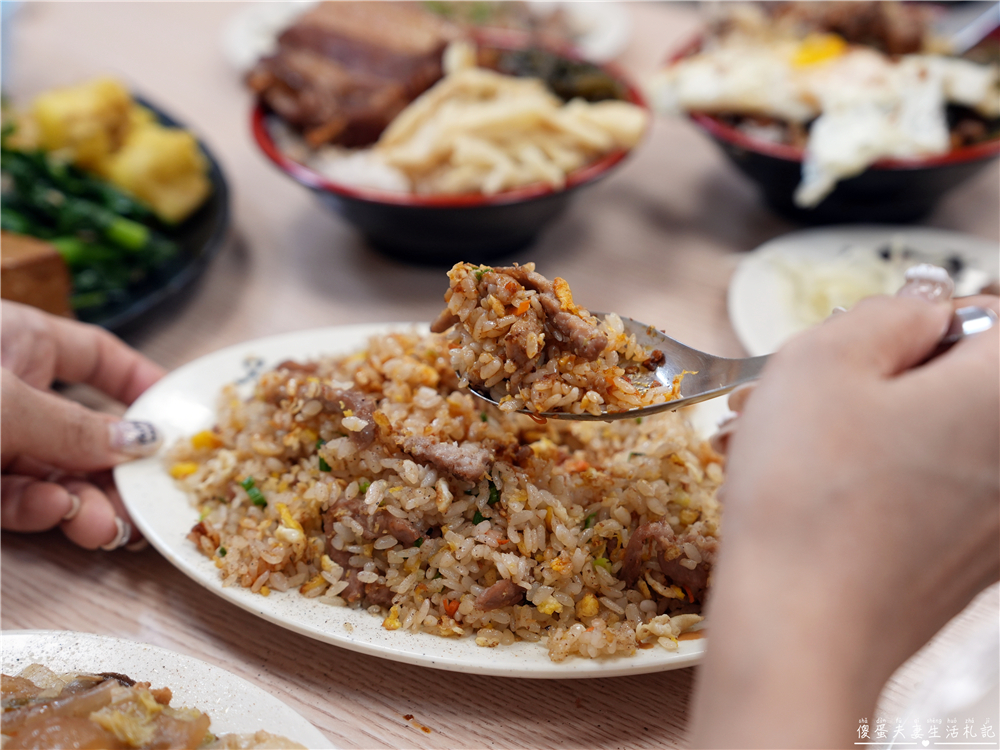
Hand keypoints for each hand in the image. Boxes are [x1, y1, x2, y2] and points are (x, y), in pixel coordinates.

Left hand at [1, 301, 165, 548]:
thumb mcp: (5, 403)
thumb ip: (74, 428)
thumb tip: (142, 444)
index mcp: (20, 342)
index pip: (98, 357)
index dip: (142, 384)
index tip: (180, 421)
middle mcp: (11, 390)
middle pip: (86, 431)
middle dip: (117, 471)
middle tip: (148, 503)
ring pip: (56, 474)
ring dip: (85, 503)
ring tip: (106, 529)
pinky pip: (16, 499)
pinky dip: (37, 511)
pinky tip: (53, 512)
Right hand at [690, 293, 998, 747]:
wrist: (802, 630)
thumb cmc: (809, 492)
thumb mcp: (822, 361)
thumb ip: (889, 313)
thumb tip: (923, 313)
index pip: (995, 316)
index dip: (932, 320)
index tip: (879, 344)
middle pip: (973, 384)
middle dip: (903, 378)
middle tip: (835, 396)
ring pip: (950, 438)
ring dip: (890, 429)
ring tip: (818, 450)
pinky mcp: (976, 564)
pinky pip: (942, 492)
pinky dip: (893, 480)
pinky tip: (833, 497)